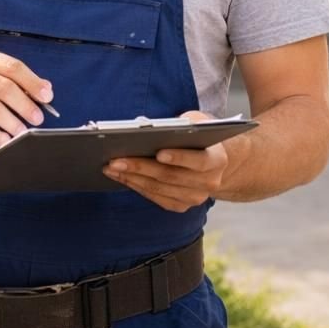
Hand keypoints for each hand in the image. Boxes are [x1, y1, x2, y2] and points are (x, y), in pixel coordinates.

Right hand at [0, 47, 50, 144]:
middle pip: (4, 88)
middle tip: (37, 119)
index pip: (12, 67)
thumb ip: (13, 80)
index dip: (33, 82)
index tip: (47, 96)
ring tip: (22, 132)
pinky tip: (4, 140)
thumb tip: (45, 89)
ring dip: (12, 123)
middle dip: (25, 106)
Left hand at [102, 111, 230, 211]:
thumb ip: (183, 124)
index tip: (158, 152)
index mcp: (217, 160)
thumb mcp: (198, 122)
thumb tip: (151, 128)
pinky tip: (121, 176)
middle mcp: (209, 183)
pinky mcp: (181, 205)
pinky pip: (156, 198)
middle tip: (116, 160)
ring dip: (132, 178)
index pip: (198, 161)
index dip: (179, 157)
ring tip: (111, 167)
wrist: (213, 160)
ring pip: (159, 189)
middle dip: (141, 167)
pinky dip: (137, 186)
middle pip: (171, 176)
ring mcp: (195, 197)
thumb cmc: (199, 136)